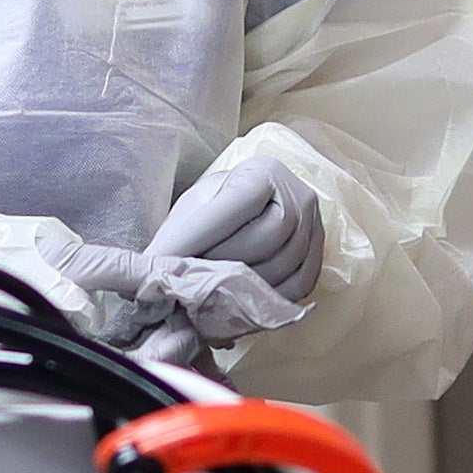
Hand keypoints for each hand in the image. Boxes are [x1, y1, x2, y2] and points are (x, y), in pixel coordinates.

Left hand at [152, 135, 328, 318]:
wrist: (260, 204)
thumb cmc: (221, 203)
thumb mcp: (200, 202)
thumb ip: (184, 229)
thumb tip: (154, 265)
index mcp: (262, 173)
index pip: (231, 208)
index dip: (192, 239)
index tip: (156, 261)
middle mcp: (297, 195)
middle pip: (262, 240)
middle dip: (218, 264)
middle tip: (184, 279)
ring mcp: (314, 227)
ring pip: (280, 266)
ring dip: (239, 285)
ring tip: (207, 290)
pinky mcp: (319, 256)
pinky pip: (297, 287)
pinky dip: (266, 299)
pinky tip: (238, 300)